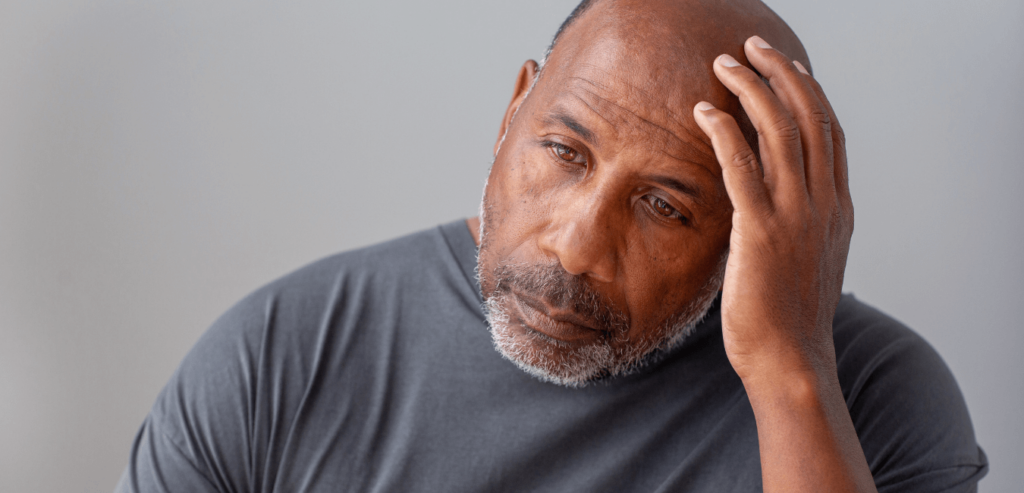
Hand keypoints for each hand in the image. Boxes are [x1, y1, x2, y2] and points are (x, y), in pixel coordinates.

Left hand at [693, 35, 872, 492]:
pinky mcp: (761, 231)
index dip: (810, 94)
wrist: (792, 361)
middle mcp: (823, 204)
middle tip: (754, 48)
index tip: (790, 68)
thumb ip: (795, 224)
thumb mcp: (806, 261)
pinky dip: (724, 132)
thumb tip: (765, 204)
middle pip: (809, 118)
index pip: (830, 133)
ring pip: (779, 132)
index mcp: (837, 209)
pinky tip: (704, 111)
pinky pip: (742, 168)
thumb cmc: (791, 318)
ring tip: (725, 64)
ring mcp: (796, 216)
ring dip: (750, 91)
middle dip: (781, 75)